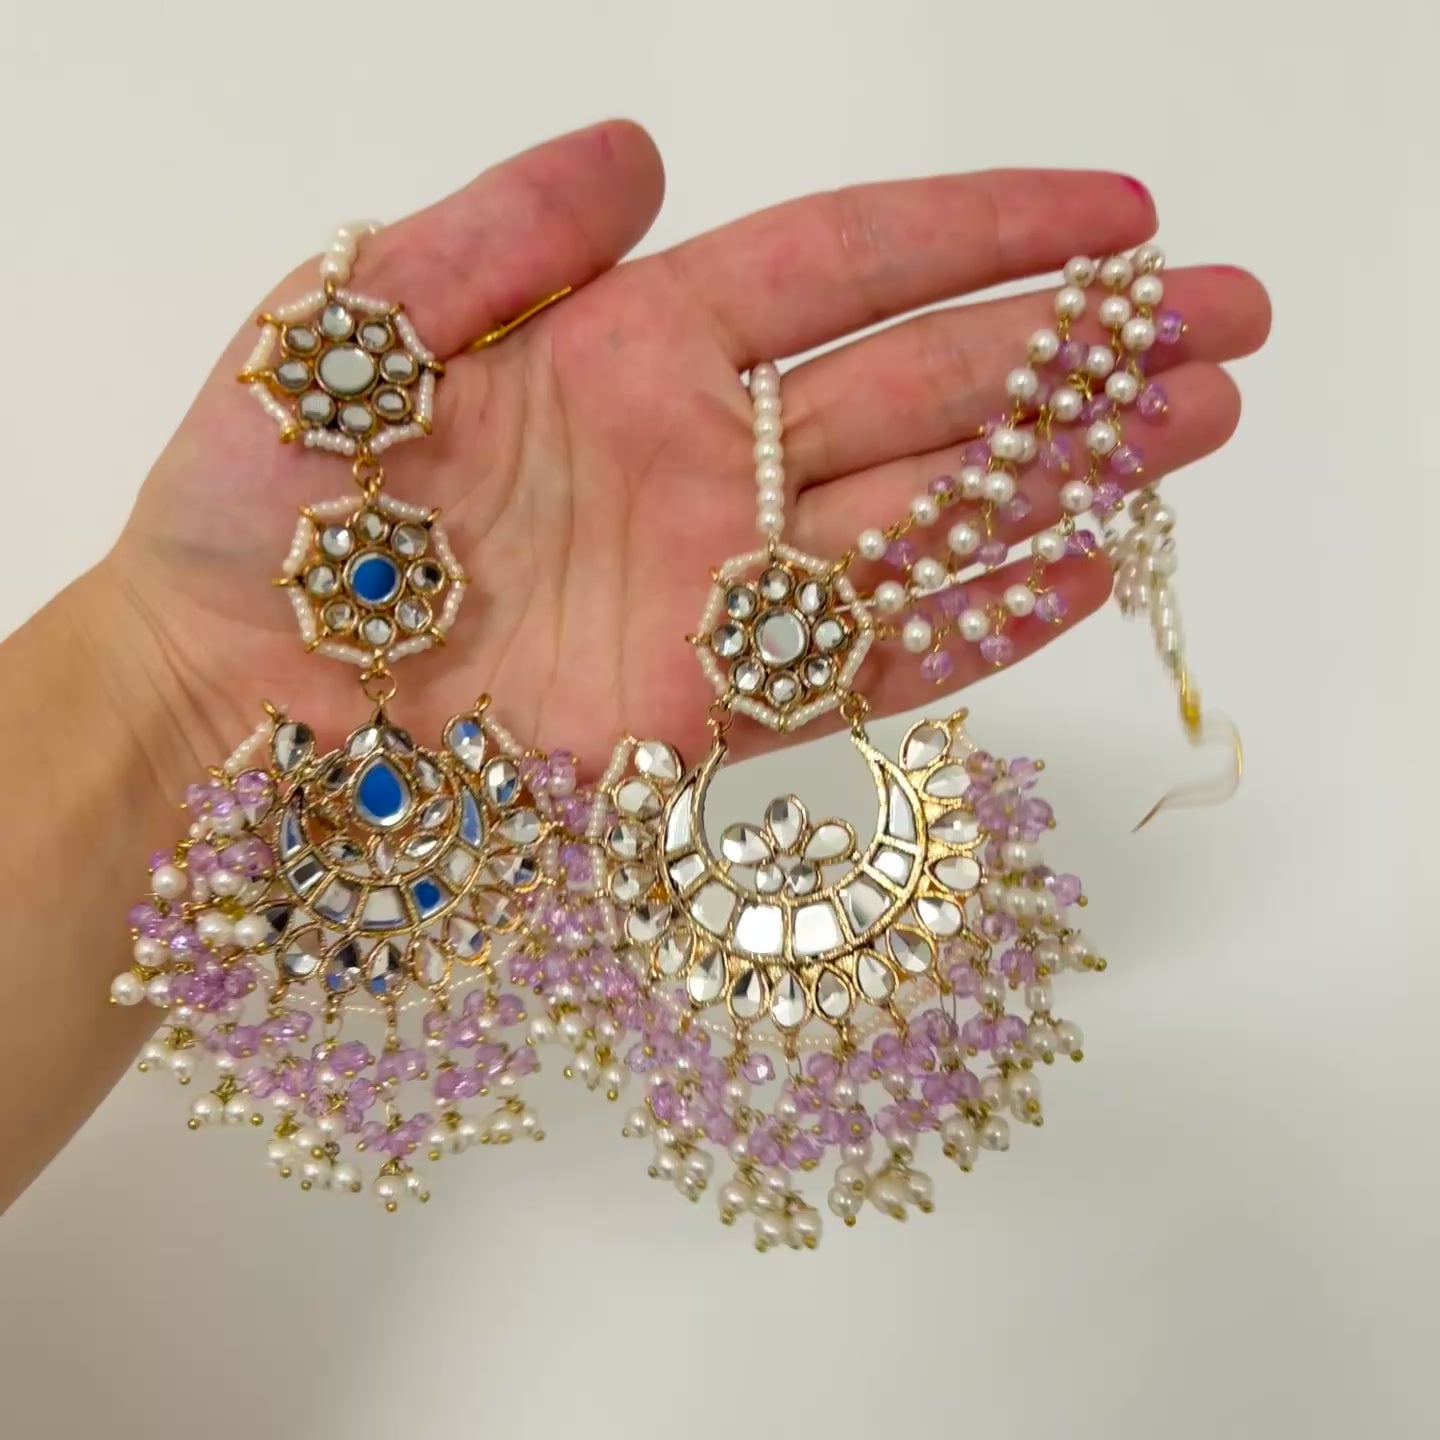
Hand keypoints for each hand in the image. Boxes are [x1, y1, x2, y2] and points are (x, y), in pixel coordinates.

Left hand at [104, 119, 1269, 773]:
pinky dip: (976, 623)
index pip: (844, 262)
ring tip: (1199, 426)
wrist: (233, 704)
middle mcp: (702, 457)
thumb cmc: (261, 509)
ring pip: (928, 514)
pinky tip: (1082, 573)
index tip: (1118, 217)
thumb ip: (496, 232)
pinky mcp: (715, 706)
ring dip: (1067, 472)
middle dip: (1080, 352)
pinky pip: (870, 658)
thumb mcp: (348, 326)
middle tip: (1228, 321)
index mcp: (631, 344)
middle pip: (927, 385)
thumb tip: (644, 149)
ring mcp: (719, 585)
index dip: (984, 233)